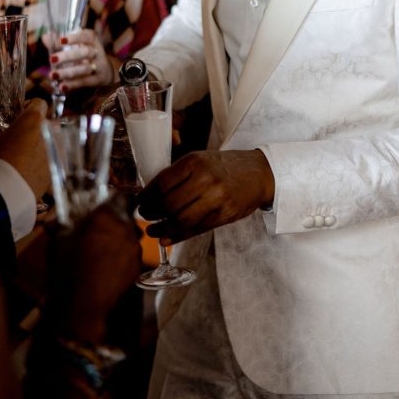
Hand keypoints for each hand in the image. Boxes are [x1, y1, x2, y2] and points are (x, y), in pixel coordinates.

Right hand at [0, 98, 49, 199]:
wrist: (10, 188)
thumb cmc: (0, 158)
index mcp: (34, 118)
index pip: (39, 102)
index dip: (29, 107)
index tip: (19, 117)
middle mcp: (50, 128)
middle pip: (47, 121)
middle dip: (36, 127)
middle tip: (21, 138)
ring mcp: (57, 146)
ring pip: (53, 138)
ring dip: (43, 142)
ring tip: (27, 154)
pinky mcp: (60, 163)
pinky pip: (56, 154)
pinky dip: (47, 157)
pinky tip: (33, 166)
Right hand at [44, 193, 141, 344]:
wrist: (82, 313)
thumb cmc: (66, 274)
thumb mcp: (58, 244)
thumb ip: (62, 225)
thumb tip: (57, 218)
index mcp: (104, 217)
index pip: (119, 196)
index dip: (113, 200)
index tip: (105, 207)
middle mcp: (124, 228)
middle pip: (125, 217)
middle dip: (114, 223)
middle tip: (98, 234)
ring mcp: (134, 248)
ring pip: (130, 236)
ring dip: (119, 241)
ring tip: (103, 255)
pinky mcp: (139, 266)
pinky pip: (132, 254)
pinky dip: (123, 258)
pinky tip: (109, 269)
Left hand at [49, 29, 115, 90]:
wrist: (105, 71)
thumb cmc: (84, 56)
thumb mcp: (74, 47)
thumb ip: (59, 43)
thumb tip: (45, 37)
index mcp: (92, 41)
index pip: (87, 36)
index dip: (75, 38)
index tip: (61, 40)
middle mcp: (97, 52)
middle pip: (85, 52)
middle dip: (68, 56)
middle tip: (52, 59)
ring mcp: (99, 66)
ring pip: (85, 69)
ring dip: (67, 72)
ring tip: (53, 74)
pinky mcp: (99, 79)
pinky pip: (86, 81)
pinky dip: (73, 84)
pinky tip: (62, 86)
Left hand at [137, 149, 274, 244]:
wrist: (259, 173)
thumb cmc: (224, 167)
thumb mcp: (201, 160)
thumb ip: (178, 174)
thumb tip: (149, 194)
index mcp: (195, 161)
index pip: (162, 183)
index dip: (147, 196)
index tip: (140, 202)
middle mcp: (206, 178)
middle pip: (169, 203)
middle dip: (151, 214)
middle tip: (144, 217)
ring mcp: (217, 197)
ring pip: (181, 219)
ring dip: (162, 229)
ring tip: (152, 231)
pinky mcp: (225, 214)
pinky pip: (196, 229)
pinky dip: (178, 236)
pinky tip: (166, 238)